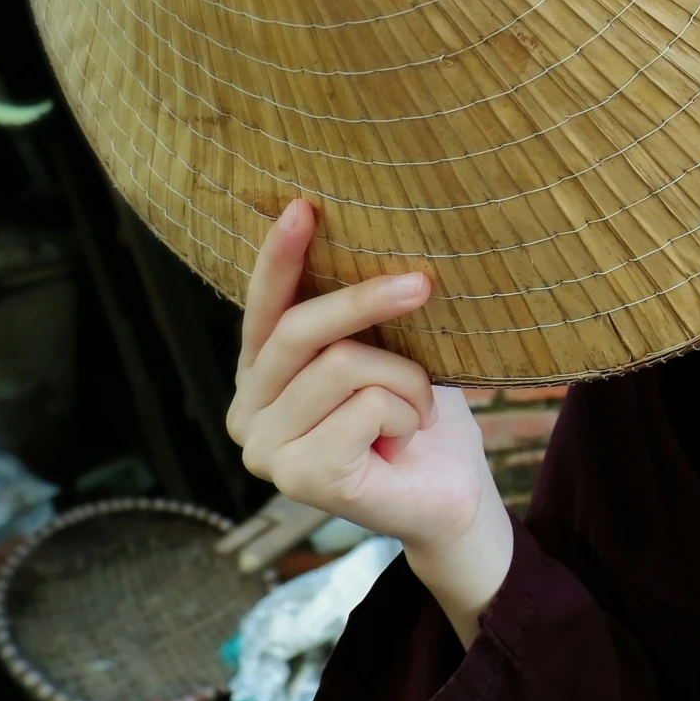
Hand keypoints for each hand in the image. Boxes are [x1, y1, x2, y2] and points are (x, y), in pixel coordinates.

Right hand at [226, 200, 512, 641]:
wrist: (451, 494)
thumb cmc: (417, 416)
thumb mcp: (387, 350)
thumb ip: (356, 316)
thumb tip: (366, 237)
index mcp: (261, 377)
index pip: (263, 307)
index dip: (280, 256)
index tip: (303, 206)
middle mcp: (248, 412)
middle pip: (300, 329)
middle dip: (366, 301)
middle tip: (422, 284)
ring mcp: (267, 451)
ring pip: (345, 364)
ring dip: (405, 380)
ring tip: (416, 409)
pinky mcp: (301, 478)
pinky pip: (366, 405)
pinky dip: (404, 412)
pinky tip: (403, 440)